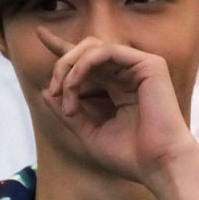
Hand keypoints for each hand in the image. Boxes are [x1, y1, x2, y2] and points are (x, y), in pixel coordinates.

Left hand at [38, 27, 198, 183]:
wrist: (158, 165)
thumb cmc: (129, 156)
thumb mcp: (89, 132)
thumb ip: (68, 112)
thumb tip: (45, 91)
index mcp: (116, 88)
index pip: (86, 61)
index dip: (63, 47)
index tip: (40, 33)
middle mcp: (127, 74)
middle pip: (85, 50)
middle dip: (61, 65)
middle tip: (52, 90)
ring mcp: (138, 67)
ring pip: (93, 47)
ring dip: (70, 67)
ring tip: (63, 91)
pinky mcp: (148, 64)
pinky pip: (106, 50)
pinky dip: (84, 64)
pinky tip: (74, 84)